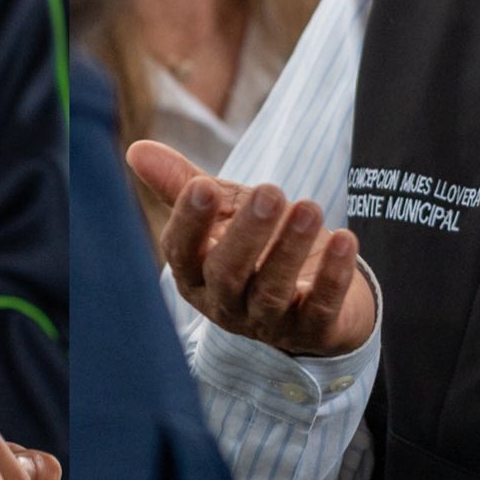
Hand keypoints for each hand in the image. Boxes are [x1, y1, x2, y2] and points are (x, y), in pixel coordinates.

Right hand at [126, 140, 375, 356]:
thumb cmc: (255, 246)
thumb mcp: (222, 213)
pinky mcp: (312, 331)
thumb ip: (183, 185)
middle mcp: (226, 304)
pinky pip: (320, 308)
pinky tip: (344, 240)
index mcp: (195, 274)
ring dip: (291, 248)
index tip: (204, 186)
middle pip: (227, 273)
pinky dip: (333, 275)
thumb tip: (136, 149)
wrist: (312, 294)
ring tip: (310, 207)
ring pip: (273, 290)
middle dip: (248, 233)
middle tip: (271, 191)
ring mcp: (269, 322)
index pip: (181, 252)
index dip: (190, 222)